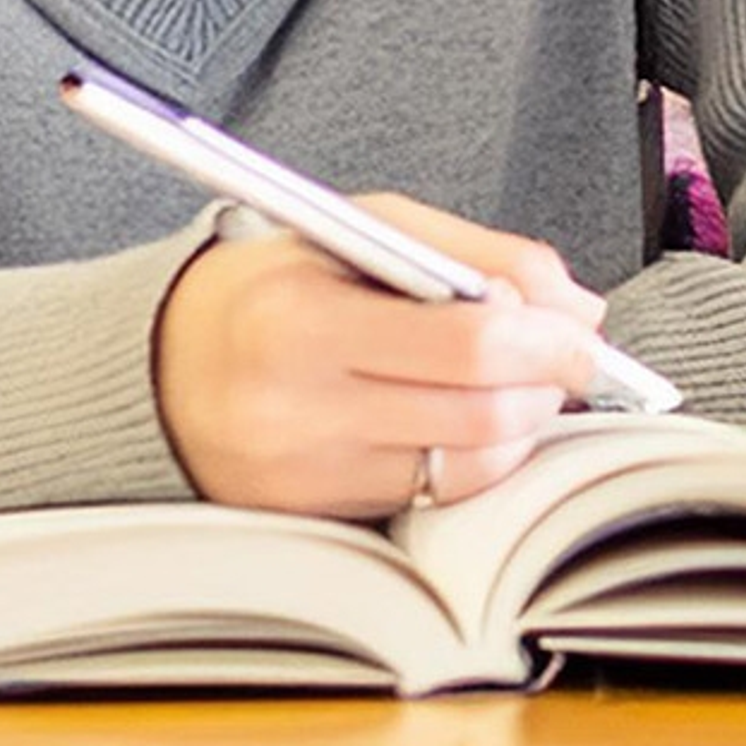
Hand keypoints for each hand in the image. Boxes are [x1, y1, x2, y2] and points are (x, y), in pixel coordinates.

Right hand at [154, 194, 609, 518]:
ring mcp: (307, 476)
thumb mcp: (361, 229)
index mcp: (303, 320)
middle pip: (479, 414)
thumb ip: (475, 253)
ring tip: (513, 383)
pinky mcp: (319, 516)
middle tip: (563, 356)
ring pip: (468, 466)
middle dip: (545, 385)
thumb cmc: (273, 286)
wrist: (163, 367)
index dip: (546, 342)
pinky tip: (467, 421)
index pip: (466, 345)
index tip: (582, 331)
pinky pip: (435, 496)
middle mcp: (300, 409)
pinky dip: (474, 458)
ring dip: (518, 424)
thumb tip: (575, 306)